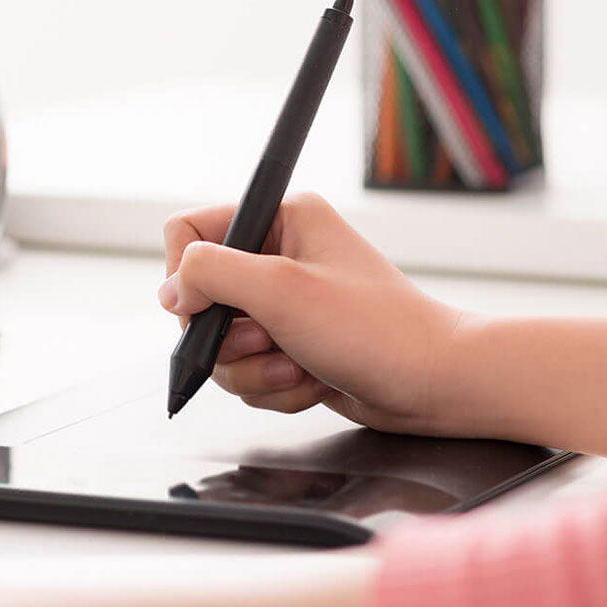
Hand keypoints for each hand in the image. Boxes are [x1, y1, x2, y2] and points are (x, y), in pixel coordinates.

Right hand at [158, 192, 467, 435]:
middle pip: (201, 300)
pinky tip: (312, 382)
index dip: (187, 278)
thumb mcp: (282, 291)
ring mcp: (285, 305)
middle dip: (230, 340)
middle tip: (270, 343)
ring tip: (298, 367)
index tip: (206, 312)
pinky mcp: (292, 346)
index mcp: (281, 218)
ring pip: (221, 346)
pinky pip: (247, 373)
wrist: (436, 384)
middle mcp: (280, 256)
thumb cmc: (378, 331)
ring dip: (255, 370)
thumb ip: (211, 275)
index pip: (189, 232)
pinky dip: (274, 387)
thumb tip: (170, 290)